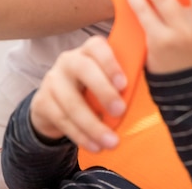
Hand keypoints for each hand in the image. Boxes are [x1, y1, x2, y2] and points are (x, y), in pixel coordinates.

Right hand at [30, 36, 126, 151]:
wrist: (57, 102)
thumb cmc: (94, 87)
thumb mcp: (108, 78)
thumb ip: (123, 79)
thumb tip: (150, 90)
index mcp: (89, 50)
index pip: (97, 46)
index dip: (111, 63)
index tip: (124, 84)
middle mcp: (68, 60)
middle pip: (83, 70)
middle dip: (104, 92)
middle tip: (121, 111)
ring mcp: (52, 80)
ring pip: (71, 102)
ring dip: (93, 125)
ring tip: (112, 142)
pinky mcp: (42, 101)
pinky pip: (62, 120)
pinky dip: (81, 135)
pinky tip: (95, 145)